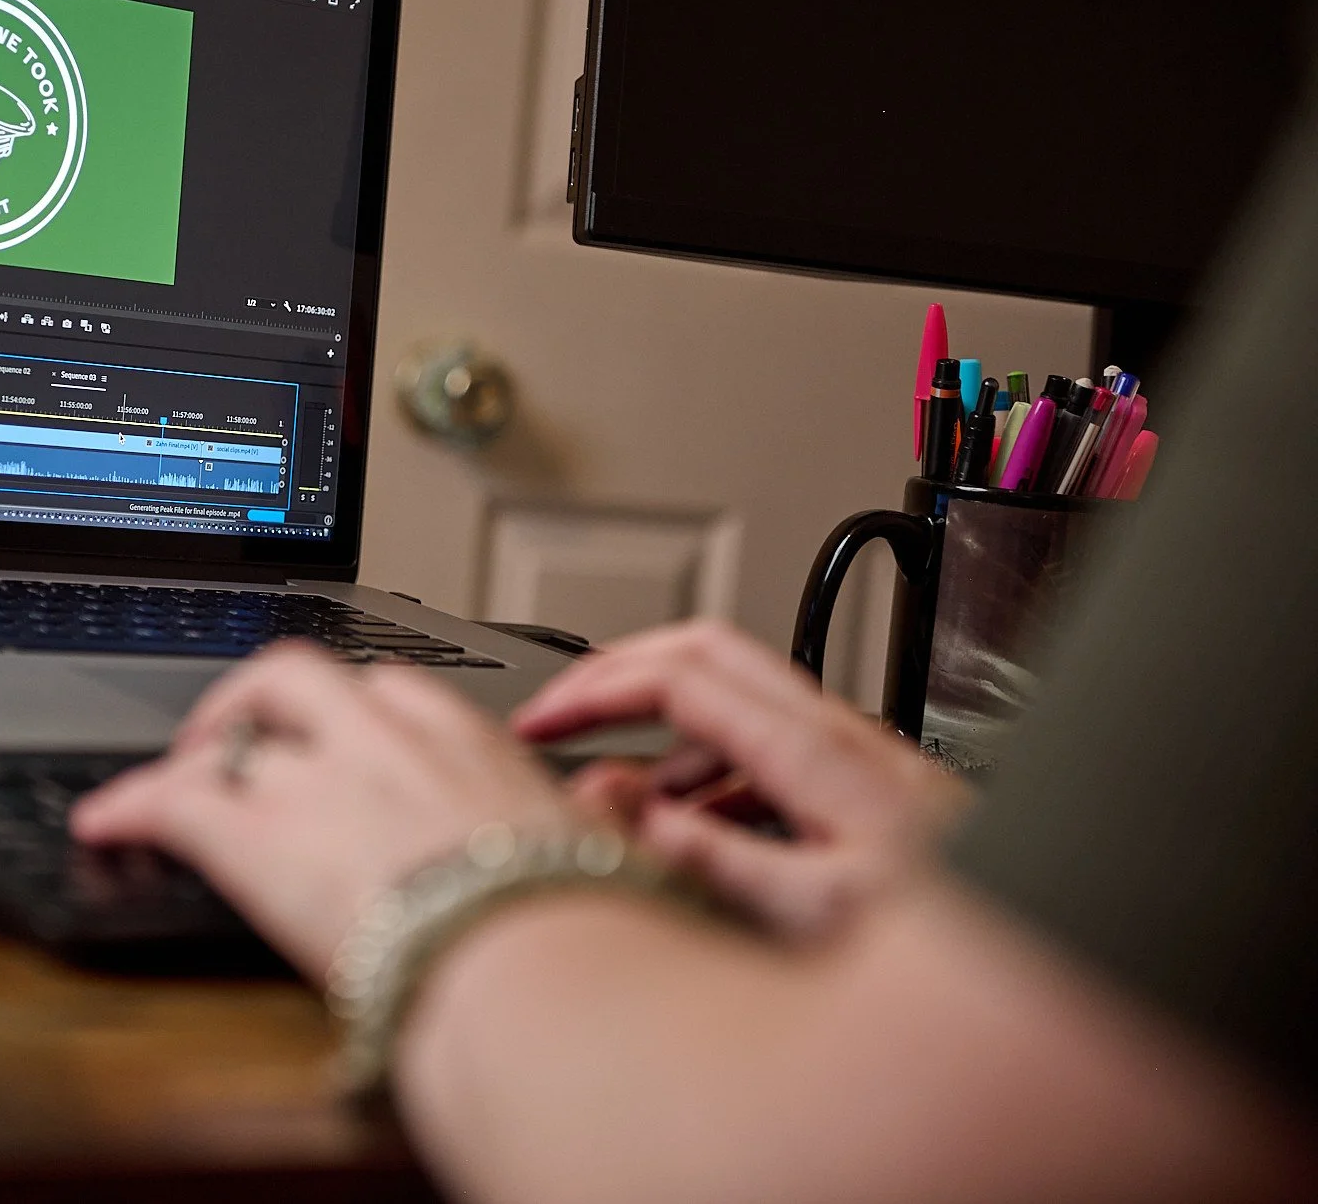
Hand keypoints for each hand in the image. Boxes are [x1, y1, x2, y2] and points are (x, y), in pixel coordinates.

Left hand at [70, 642, 576, 978]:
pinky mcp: (256, 836)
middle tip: (249, 737)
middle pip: (308, 675)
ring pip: (241, 717)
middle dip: (268, 699)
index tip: (350, 735)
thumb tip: (613, 805)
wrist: (536, 972)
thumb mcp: (608, 852)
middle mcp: (391, 742)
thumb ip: (597, 813)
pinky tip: (108, 822)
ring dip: (205, 738)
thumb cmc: (582, 930)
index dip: (360, 712)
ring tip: (179, 769)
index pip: (399, 693)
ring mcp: (321, 779)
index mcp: (474, 746)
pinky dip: (131, 805)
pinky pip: (171, 799)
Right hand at [512, 620, 969, 940]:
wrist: (1060, 946)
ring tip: (619, 801)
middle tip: (556, 716)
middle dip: (615, 675)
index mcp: (819, 752)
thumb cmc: (963, 940)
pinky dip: (708, 774)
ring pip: (734, 702)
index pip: (681, 676)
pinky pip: (766, 749)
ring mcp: (854, 754)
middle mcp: (838, 735)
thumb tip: (631, 815)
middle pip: (704, 653)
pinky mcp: (865, 784)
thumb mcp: (823, 912)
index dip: (596, 687)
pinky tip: (697, 833)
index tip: (539, 721)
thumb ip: (719, 861)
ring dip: (662, 736)